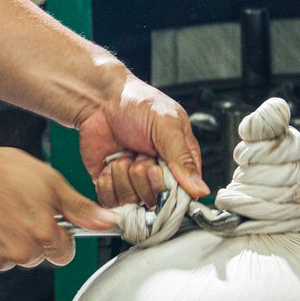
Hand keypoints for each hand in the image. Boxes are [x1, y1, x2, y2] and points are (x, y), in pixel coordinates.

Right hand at [0, 144, 118, 274]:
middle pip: (38, 257)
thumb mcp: (50, 181)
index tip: (44, 220)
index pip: (64, 253)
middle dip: (31, 238)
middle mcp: (22, 252)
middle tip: (16, 209)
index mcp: (45, 235)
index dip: (57, 236)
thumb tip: (108, 222)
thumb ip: (80, 208)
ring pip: (12, 260)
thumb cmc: (0, 171)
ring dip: (7, 242)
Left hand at [77, 74, 208, 206]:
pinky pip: (111, 200)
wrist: (99, 100)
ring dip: (123, 174)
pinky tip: (109, 163)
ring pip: (131, 200)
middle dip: (142, 174)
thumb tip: (201, 190)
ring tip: (124, 153)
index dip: (168, 186)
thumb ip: (183, 158)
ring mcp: (134, 182)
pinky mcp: (112, 186)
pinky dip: (107, 182)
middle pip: (155, 199)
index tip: (157, 166)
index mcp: (180, 161)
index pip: (183, 194)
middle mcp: (158, 176)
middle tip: (139, 151)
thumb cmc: (136, 104)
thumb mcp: (167, 126)